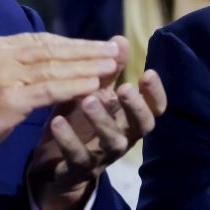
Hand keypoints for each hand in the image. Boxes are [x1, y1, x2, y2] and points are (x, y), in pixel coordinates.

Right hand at [0, 32, 121, 175]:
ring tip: (112, 65)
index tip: (99, 46)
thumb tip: (55, 60)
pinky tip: (94, 85)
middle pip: (52, 49)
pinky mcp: (7, 99)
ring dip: (87, 65)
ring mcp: (2, 76)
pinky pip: (49, 90)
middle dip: (87, 50)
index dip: (74, 43)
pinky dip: (74, 86)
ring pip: (54, 66)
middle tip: (115, 51)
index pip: (42, 40)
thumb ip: (17, 67)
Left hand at [26, 38, 167, 209]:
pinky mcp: (79, 169)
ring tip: (87, 100)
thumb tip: (120, 40)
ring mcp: (103, 156)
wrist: (54, 164)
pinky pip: (78, 156)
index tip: (148, 73)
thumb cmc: (80, 122)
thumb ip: (108, 71)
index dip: (155, 93)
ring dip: (102, 120)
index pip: (155, 107)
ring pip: (113, 142)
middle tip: (123, 88)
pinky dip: (68, 139)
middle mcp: (123, 137)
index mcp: (129, 118)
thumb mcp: (93, 93)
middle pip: (142, 126)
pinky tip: (57, 121)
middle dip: (135, 107)